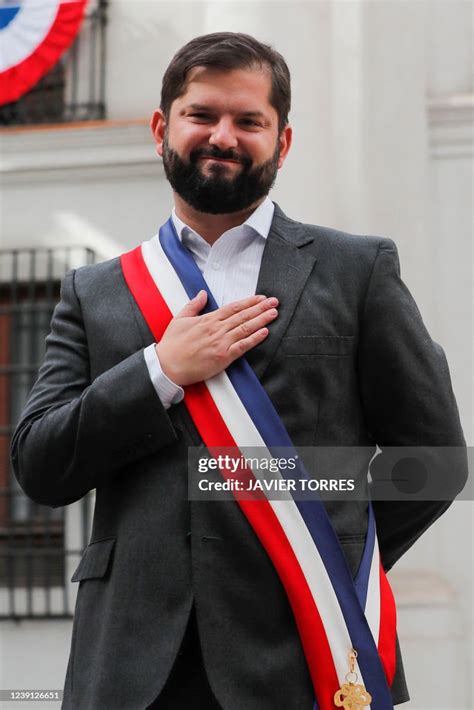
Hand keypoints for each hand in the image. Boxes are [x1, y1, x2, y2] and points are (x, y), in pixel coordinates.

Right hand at [155, 290, 277, 385]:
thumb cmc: (172, 345)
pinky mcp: (223, 357)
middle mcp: (217, 329)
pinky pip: (243, 346)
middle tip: (274, 302)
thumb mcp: (180, 319)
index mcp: (208, 320)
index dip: (248, 302)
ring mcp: (221, 343)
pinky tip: (265, 332)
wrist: (167, 366)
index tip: (260, 297)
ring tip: (274, 313)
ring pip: (245, 328)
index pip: (233, 308)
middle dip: (260, 307)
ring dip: (261, 320)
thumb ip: (194, 305)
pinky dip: (255, 338)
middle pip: (243, 315)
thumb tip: (203, 294)